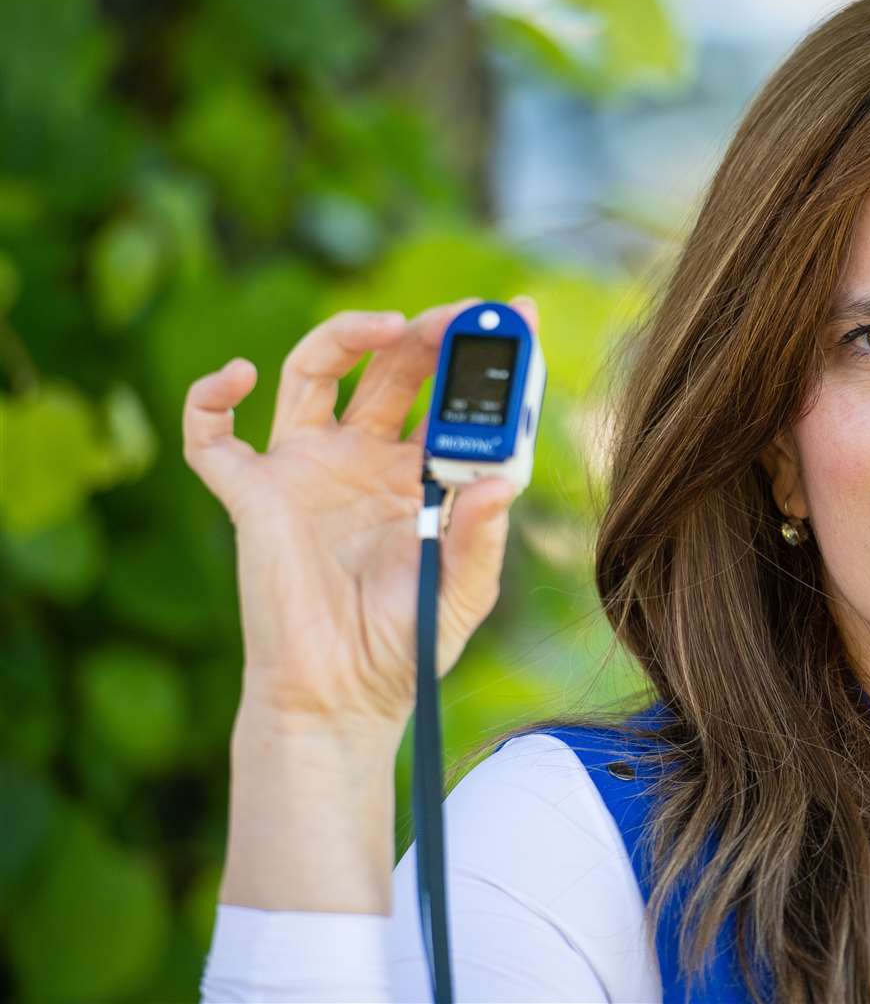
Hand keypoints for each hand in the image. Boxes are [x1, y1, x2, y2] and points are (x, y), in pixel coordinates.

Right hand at [182, 297, 538, 732]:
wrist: (343, 697)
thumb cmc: (407, 642)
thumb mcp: (465, 591)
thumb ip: (484, 537)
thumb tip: (506, 481)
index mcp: (420, 472)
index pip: (452, 395)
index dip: (483, 353)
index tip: (520, 313)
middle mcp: (363, 457)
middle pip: (392, 368)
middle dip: (427, 334)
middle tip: (463, 315)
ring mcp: (306, 468)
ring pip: (314, 370)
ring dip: (346, 335)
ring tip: (392, 323)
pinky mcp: (253, 495)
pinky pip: (212, 436)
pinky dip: (209, 397)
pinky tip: (236, 375)